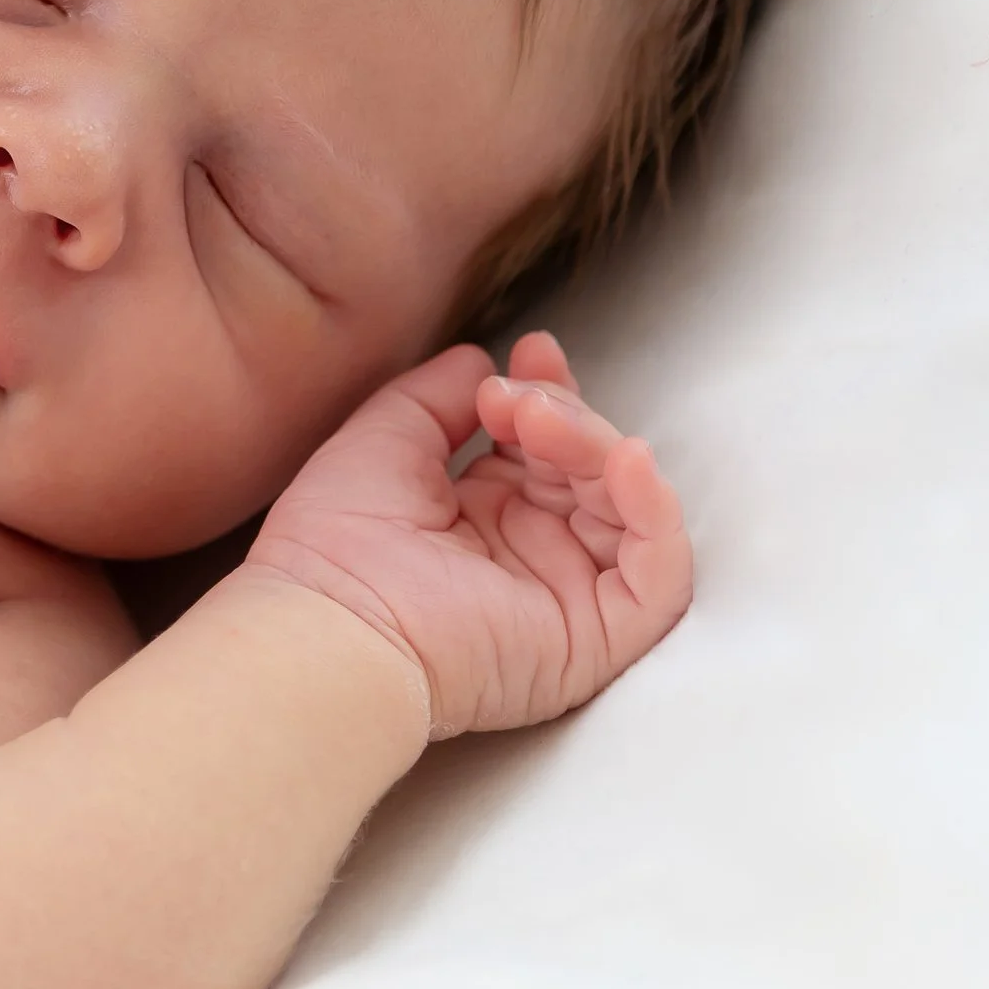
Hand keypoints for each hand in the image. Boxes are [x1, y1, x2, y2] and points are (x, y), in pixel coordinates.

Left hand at [244, 332, 691, 739]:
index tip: (532, 349)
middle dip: (566, 413)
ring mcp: (566, 597)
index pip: (548, 446)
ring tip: (538, 420)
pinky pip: (659, 578)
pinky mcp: (595, 639)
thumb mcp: (386, 436)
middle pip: (591, 469)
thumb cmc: (335, 542)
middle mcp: (531, 555)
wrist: (329, 621)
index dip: (551, 392)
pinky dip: (655, 513)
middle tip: (516, 397)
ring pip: (625, 508)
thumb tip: (483, 364)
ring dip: (596, 445)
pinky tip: (627, 459)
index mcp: (483, 515)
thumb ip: (439, 396)